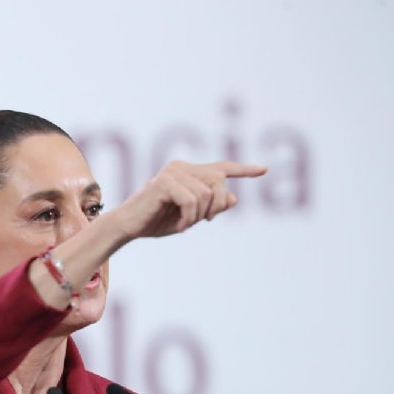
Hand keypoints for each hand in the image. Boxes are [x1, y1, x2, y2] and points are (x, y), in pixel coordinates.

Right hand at [115, 160, 266, 238]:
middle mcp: (182, 167)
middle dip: (216, 205)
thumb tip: (234, 199)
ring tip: (185, 224)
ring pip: (207, 193)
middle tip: (204, 221)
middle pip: (219, 182)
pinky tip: (181, 227)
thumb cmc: (156, 221)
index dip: (244, 170)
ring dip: (199, 215)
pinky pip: (192, 200)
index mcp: (188, 172)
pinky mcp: (165, 182)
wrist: (128, 226)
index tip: (265, 170)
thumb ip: (212, 207)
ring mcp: (173, 172)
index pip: (221, 168)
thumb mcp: (190, 217)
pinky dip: (190, 218)